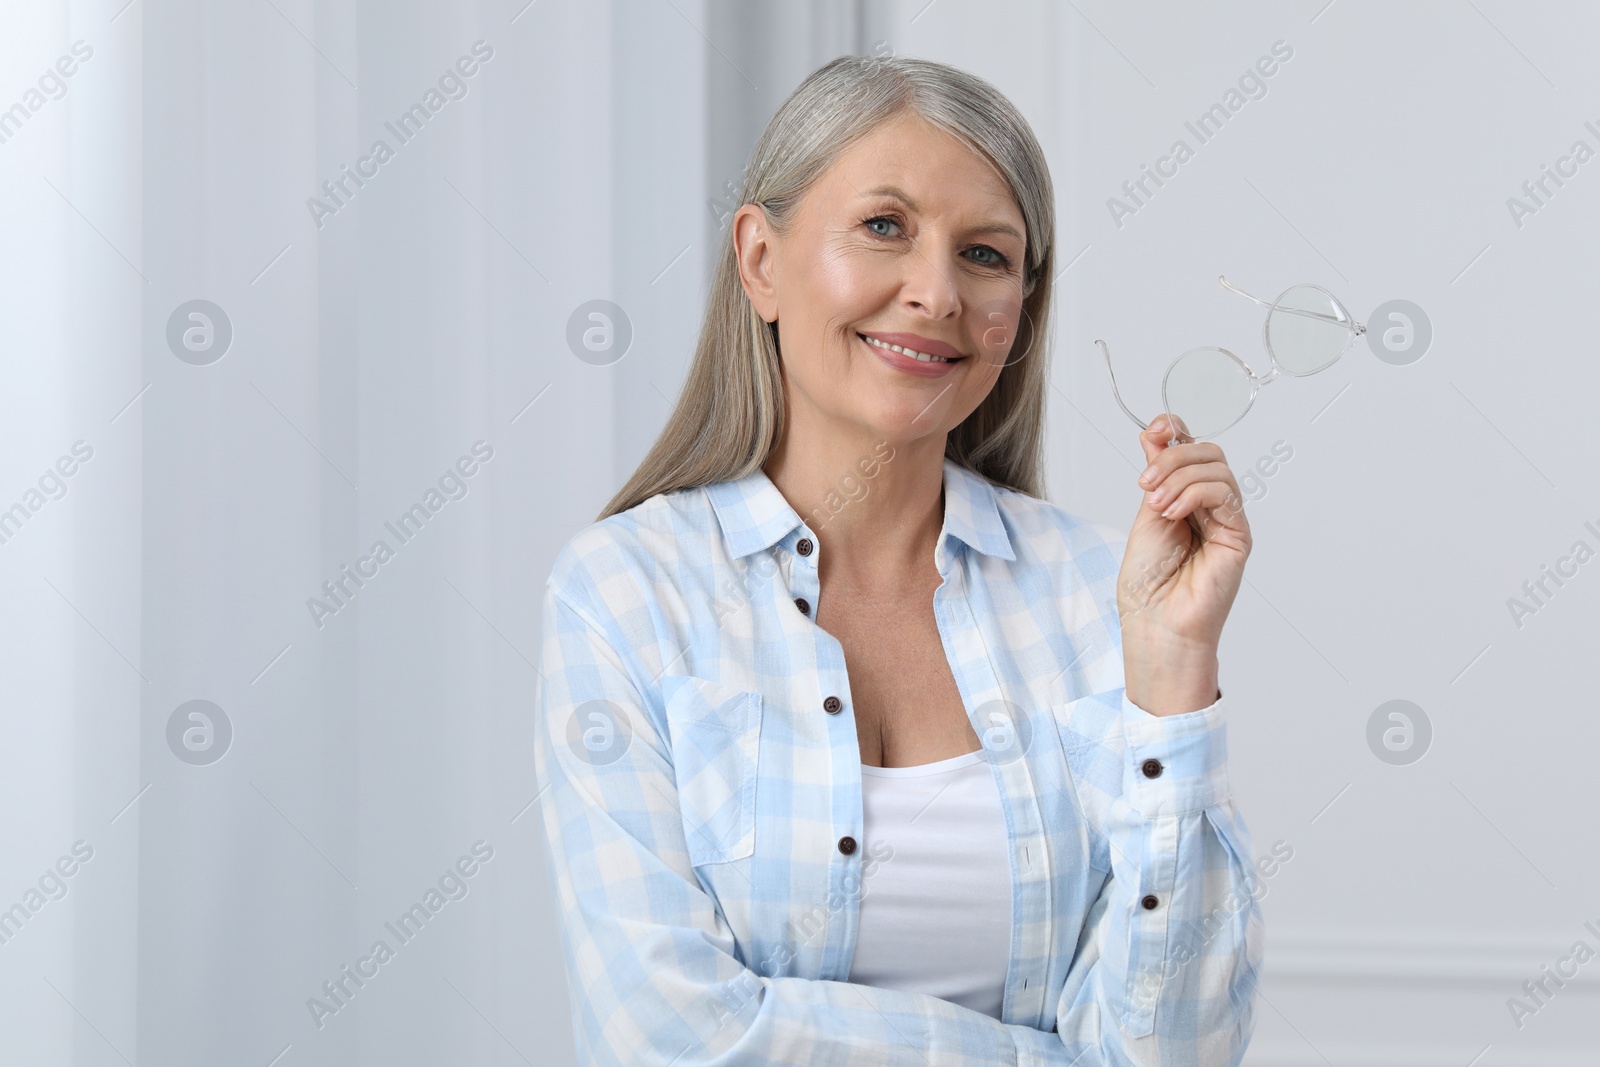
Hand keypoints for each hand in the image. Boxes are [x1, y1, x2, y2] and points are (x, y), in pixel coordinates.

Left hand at [1117, 415, 1250, 715]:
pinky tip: (1172, 512)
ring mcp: (1227, 519)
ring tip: (1155, 505)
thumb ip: (1156, 475)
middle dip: (1172, 458)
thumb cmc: (1148, 582)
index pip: (1191, 449)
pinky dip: (1195, 493)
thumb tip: (1154, 433)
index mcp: (1186, 498)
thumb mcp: (1145, 515)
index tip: (1154, 430)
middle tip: (1145, 483)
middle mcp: (1210, 506)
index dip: (1176, 430)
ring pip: (1217, 467)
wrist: (1155, 622)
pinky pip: (1225, 493)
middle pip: (1206, 453)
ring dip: (1179, 477)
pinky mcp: (1238, 535)